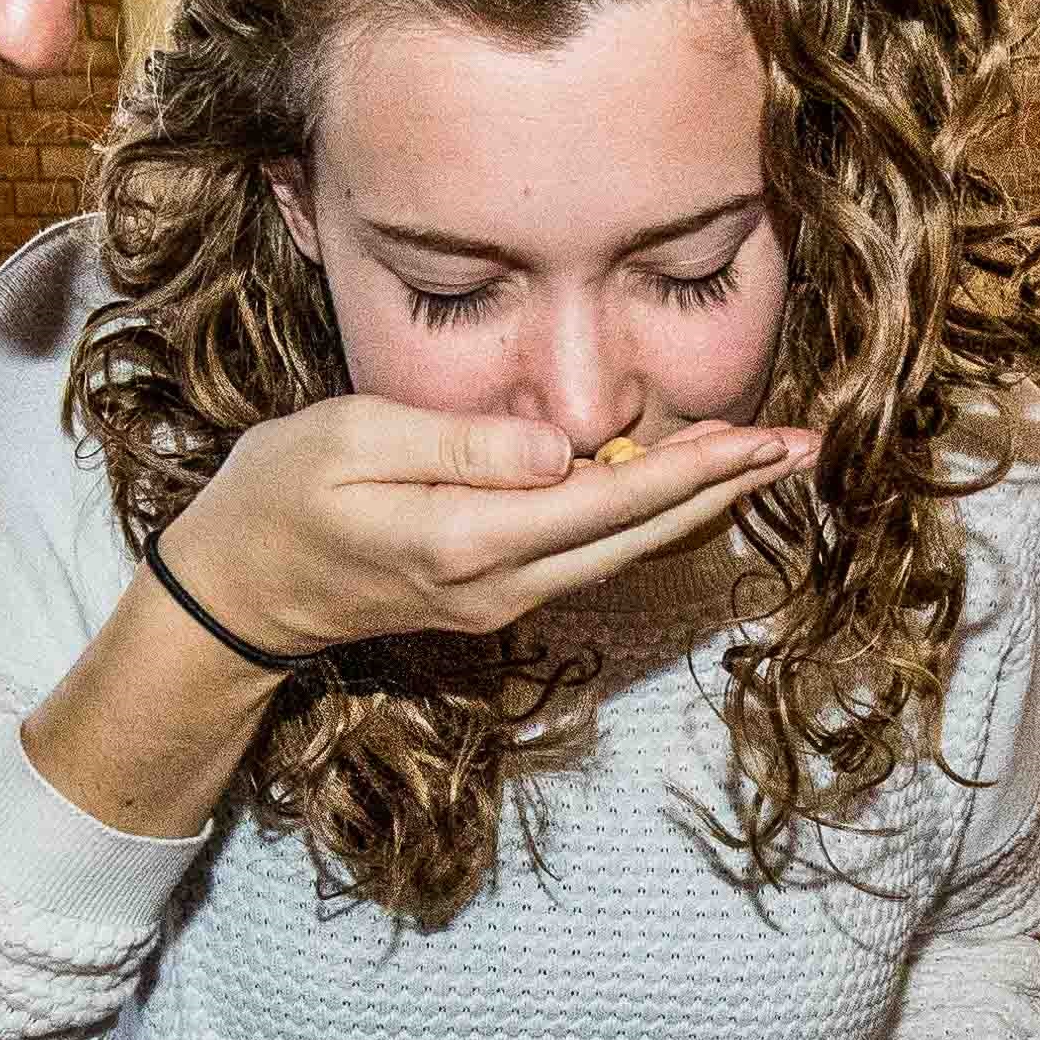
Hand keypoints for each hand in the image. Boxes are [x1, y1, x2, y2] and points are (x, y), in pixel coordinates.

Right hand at [168, 396, 811, 657]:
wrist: (235, 593)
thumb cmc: (278, 495)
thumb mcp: (352, 441)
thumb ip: (461, 444)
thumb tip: (564, 449)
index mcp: (468, 538)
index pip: (611, 498)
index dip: (699, 468)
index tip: (768, 439)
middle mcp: (500, 583)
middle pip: (639, 532)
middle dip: (727, 488)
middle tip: (805, 445)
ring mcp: (499, 600)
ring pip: (624, 550)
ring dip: (697, 505)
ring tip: (763, 461)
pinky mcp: (492, 596)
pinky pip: (591, 554)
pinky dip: (646, 517)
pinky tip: (681, 489)